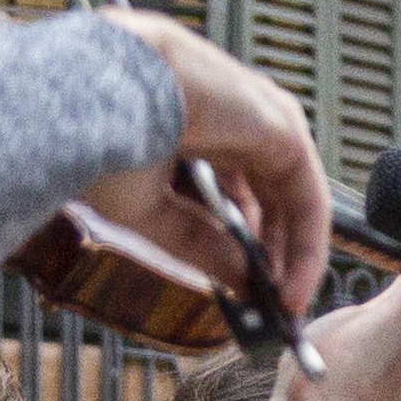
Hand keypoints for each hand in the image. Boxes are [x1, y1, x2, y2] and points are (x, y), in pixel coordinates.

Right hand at [86, 12, 335, 318]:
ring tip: (281, 308)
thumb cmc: (96, 136)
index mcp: (198, 124)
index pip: (240, 190)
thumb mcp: (150, 211)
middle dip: (274, 255)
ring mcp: (264, 118)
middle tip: (270, 307)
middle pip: (273, 197)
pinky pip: (308, 198)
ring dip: (293, 258)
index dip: (244, 244)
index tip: (245, 292)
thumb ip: (201, 245)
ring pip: (295, 200)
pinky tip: (290, 291)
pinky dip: (305, 249)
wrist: (92, 92)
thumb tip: (242, 282)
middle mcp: (237, 117)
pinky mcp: (284, 128)